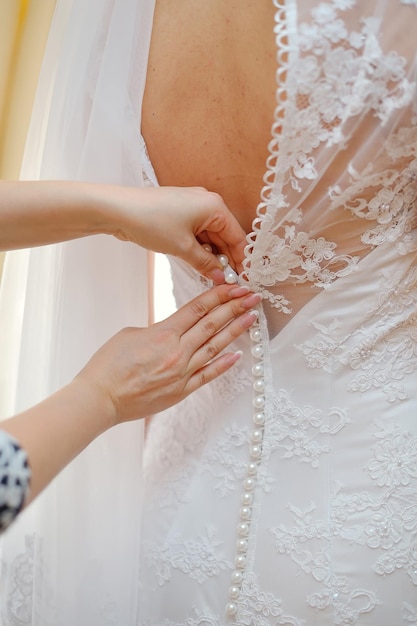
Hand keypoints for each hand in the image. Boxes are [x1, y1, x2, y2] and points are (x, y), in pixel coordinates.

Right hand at [76, 284, 260, 423]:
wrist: (100, 398)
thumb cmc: (109, 365)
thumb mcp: (131, 334)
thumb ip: (157, 329)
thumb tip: (173, 330)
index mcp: (163, 333)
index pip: (198, 308)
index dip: (219, 295)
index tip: (235, 286)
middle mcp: (177, 351)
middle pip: (212, 324)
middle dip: (234, 308)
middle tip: (253, 296)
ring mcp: (181, 373)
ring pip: (214, 347)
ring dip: (235, 331)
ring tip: (251, 318)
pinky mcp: (181, 391)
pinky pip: (207, 376)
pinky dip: (223, 365)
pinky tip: (238, 355)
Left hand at [109, 185, 246, 280]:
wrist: (118, 210)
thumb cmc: (151, 222)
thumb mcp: (183, 248)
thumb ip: (206, 264)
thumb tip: (220, 276)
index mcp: (214, 206)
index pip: (237, 236)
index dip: (241, 259)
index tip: (242, 278)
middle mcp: (207, 202)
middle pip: (225, 235)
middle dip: (225, 258)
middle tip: (226, 281)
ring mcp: (192, 206)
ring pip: (210, 235)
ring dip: (211, 254)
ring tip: (211, 275)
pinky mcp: (179, 211)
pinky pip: (197, 232)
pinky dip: (199, 247)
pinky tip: (197, 262)